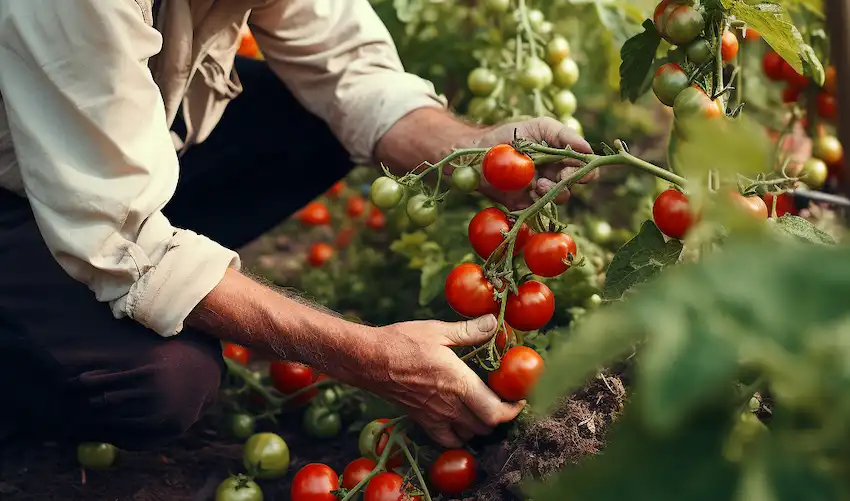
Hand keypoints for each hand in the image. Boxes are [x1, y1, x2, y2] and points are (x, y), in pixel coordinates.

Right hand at [345, 314, 523, 447]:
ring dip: (480, 425)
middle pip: (486, 426)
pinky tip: (460, 420)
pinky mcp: (421, 420)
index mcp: (458, 383)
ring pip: (469, 435)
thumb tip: (494, 323)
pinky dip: (459, 436)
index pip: (496, 412)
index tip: (520, 399)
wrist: (368, 360)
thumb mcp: (437, 331)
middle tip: (504, 399)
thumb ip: (469, 331)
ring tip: (483, 407)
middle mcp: (449, 405)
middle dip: (500, 416)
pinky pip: (446, 440)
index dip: (513, 410)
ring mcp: (434, 417)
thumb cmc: (401, 342)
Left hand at [465, 117, 596, 209]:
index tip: (579, 166)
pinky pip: (539, 208)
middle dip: (571, 180)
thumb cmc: (508, 135)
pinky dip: (537, 202)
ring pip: (560, 197)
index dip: (587, 169)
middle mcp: (553, 174)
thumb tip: (588, 149)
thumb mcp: (538, 127)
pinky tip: (528, 193)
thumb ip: (564, 135)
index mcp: (561, 156)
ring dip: (554, 191)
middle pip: (575, 183)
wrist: (475, 152)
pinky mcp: (524, 204)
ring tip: (538, 184)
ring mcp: (539, 190)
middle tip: (561, 176)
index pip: (585, 167)